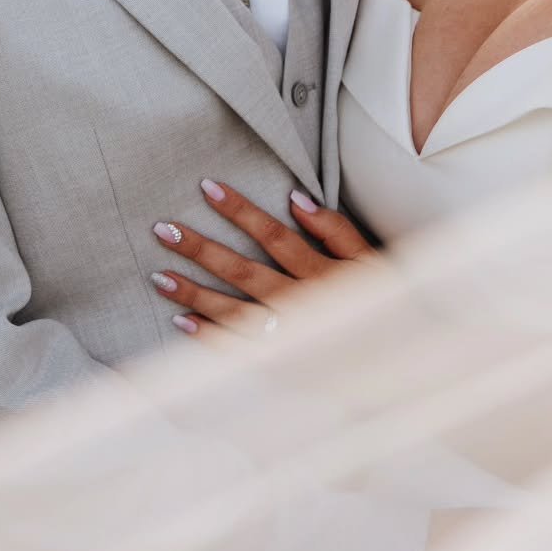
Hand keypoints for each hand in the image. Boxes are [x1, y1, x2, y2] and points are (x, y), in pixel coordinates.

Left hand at [150, 181, 378, 338]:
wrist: (393, 360)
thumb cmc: (379, 299)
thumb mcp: (368, 258)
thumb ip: (335, 229)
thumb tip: (296, 199)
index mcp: (322, 273)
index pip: (274, 235)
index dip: (241, 210)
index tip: (208, 188)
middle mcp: (301, 304)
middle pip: (244, 271)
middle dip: (202, 250)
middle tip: (164, 230)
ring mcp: (289, 336)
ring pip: (234, 311)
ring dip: (194, 294)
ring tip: (159, 276)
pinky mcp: (281, 362)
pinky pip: (239, 350)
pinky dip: (209, 337)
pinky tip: (181, 322)